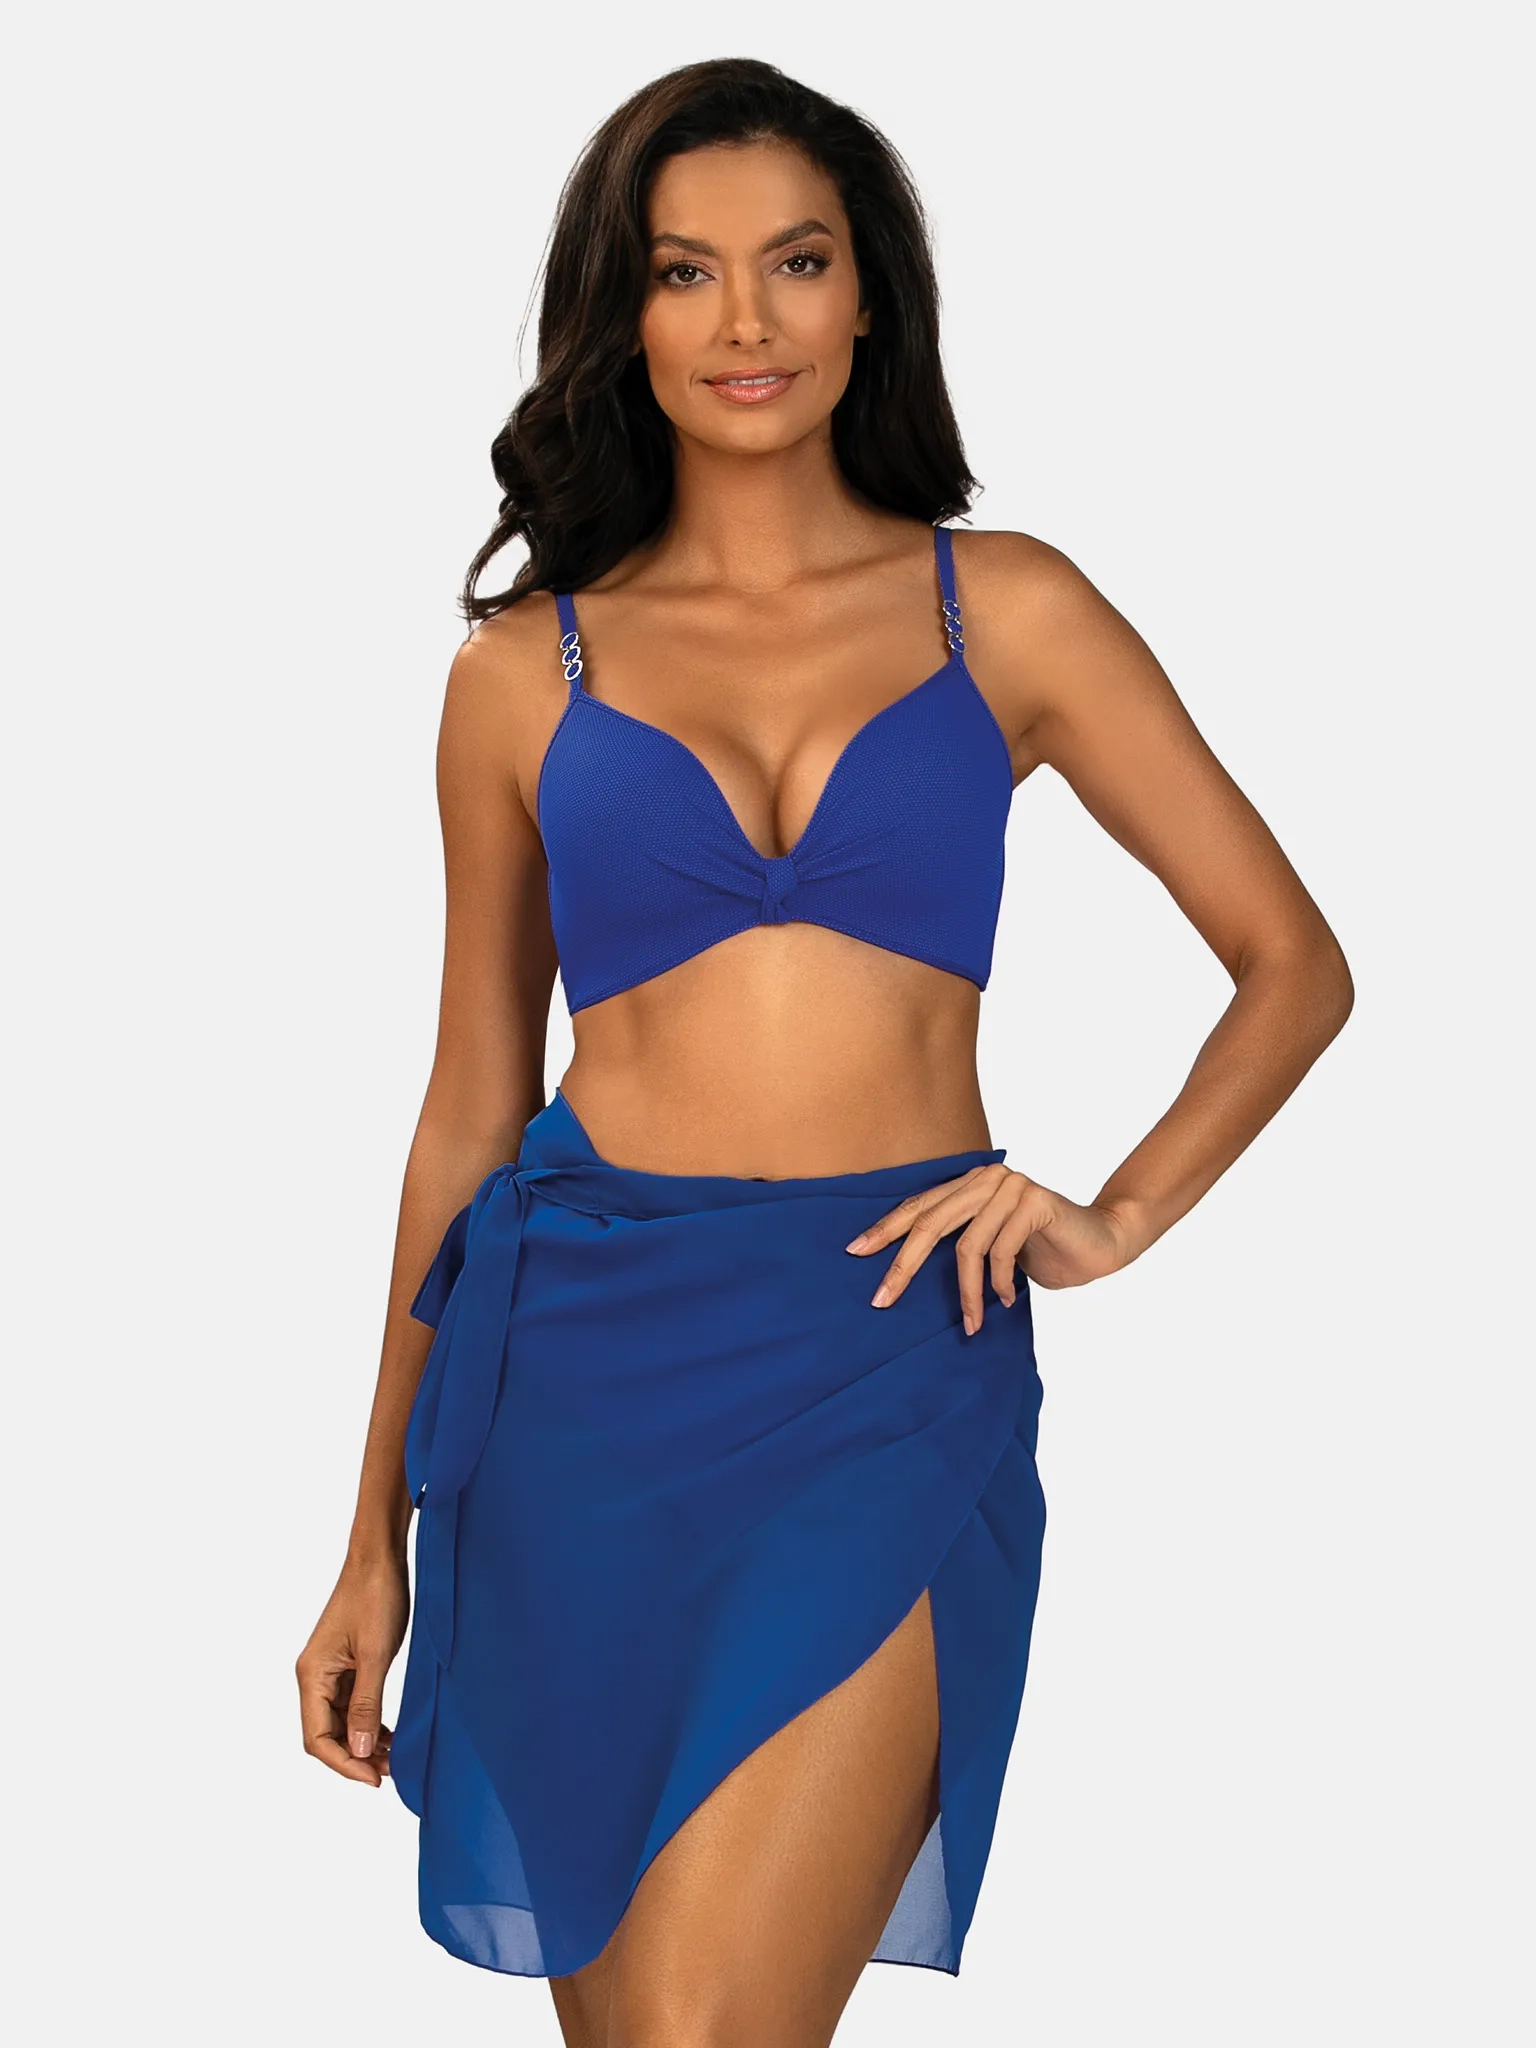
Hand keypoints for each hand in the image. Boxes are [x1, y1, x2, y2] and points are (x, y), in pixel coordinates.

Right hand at [296, 1555, 408, 1786]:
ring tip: (395, 1758)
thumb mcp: (376, 1655)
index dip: (344, 1763)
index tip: (375, 1779)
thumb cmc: (375, 1597)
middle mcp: (315, 1677)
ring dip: (364, 1743)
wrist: (379, 1558)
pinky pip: (353, 1706)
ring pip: (342, 1723)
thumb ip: (367, 1705)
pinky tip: (390, 1735)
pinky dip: (370, 1723)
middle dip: (356, 1757)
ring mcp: (331, 1672)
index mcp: (312, 1676)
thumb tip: (360, 1752)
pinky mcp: (347, 1665)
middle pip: (327, 1735)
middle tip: (391, 1772)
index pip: (317, 1739)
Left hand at [846, 1162, 1137, 1330]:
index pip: (919, 1206)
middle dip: (904, 1265)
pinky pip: (1001, 1251)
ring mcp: (1011, 1185)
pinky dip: (999, 1284)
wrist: (1100, 1245)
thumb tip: (903, 1269)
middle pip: (931, 1223)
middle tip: (882, 1299)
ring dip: (966, 1293)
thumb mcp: (991, 1247)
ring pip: (967, 1245)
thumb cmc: (1042, 1250)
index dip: (885, 1229)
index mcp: (970, 1183)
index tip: (855, 1252)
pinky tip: (1007, 1301)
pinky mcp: (1035, 1201)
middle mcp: (986, 1177)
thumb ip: (958, 1242)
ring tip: (970, 1324)